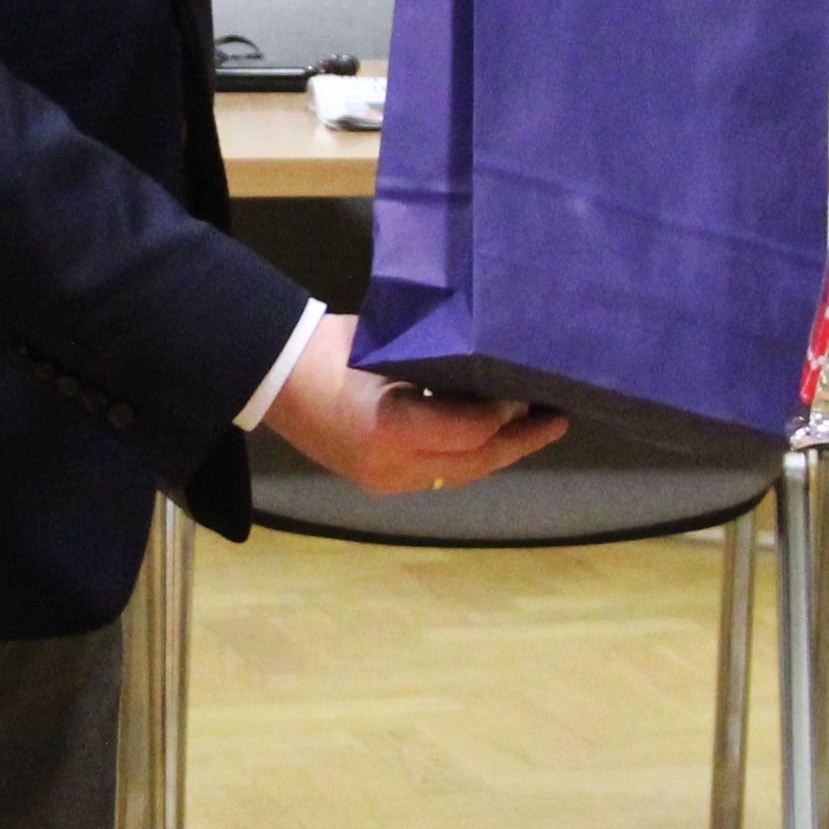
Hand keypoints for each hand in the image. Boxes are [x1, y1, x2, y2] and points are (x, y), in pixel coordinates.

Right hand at [263, 319, 567, 495]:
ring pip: (459, 474)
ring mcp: (384, 479)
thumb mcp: (386, 348)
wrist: (270, 374)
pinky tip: (489, 439)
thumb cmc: (328, 347)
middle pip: (474, 462)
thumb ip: (438, 367)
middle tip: (558, 420)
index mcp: (389, 426)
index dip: (506, 412)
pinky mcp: (380, 481)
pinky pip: (438, 474)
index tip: (525, 386)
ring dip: (497, 454)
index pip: (470, 430)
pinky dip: (467, 457)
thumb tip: (492, 377)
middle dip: (520, 443)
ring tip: (533, 431)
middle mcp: (390, 464)